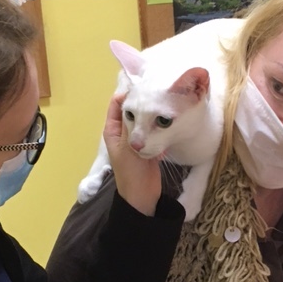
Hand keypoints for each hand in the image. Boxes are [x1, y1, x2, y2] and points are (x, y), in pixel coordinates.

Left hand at [103, 95, 161, 215]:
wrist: (142, 196)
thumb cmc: (131, 171)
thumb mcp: (128, 145)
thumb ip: (130, 123)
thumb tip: (132, 98)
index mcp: (113, 130)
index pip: (117, 104)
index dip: (128, 93)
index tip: (144, 85)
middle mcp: (123, 131)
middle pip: (133, 110)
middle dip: (144, 102)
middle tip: (160, 91)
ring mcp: (137, 139)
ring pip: (145, 120)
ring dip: (153, 114)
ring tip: (167, 103)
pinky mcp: (149, 145)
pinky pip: (154, 131)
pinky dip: (159, 127)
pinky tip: (169, 121)